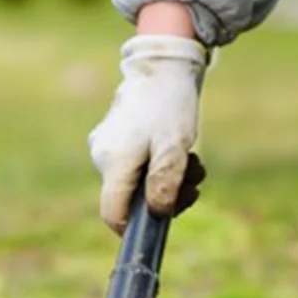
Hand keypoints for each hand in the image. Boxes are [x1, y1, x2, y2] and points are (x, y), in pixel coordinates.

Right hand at [87, 27, 208, 232]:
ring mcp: (107, 148)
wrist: (164, 69)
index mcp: (113, 162)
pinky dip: (162, 167)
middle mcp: (102, 157)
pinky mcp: (117, 142)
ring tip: (195, 163)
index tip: (163, 223)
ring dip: (171, 181)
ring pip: (139, 183)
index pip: (113, 213)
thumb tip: (157, 213)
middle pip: (131, 199)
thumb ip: (165, 183)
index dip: (135, 228)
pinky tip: (184, 155)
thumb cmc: (169, 106)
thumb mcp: (174, 147)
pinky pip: (139, 167)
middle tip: (195, 183)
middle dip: (168, 197)